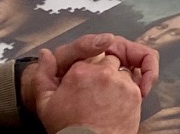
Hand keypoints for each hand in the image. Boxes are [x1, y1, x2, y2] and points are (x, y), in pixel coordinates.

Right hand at [25, 39, 153, 133]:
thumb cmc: (67, 127)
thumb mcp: (46, 103)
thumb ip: (44, 74)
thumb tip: (45, 53)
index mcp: (80, 71)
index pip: (87, 57)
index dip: (85, 72)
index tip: (82, 86)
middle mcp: (103, 72)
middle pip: (109, 60)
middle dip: (103, 71)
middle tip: (96, 92)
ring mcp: (121, 82)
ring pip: (123, 71)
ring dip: (116, 81)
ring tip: (105, 100)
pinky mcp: (136, 93)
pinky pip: (135, 84)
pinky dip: (127, 92)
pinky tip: (115, 104)